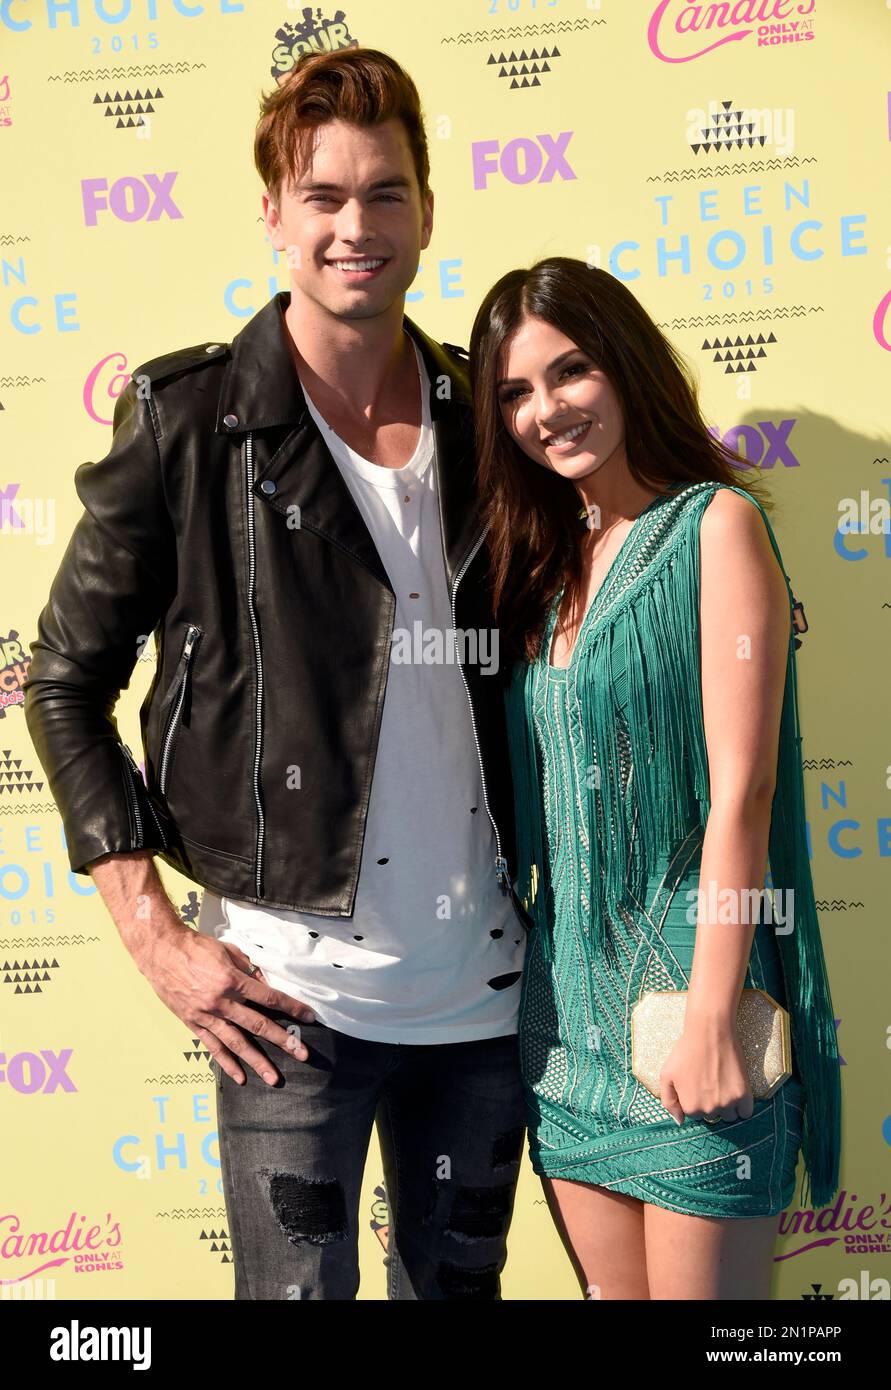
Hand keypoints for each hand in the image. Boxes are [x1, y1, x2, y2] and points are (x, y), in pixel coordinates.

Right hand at [137, 921, 316, 1084]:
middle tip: (302, 1054)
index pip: (269, 998)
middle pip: (258, 1025)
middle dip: (283, 1040)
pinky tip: (240, 1076)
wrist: (160, 950)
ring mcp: (206, 1015)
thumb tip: (264, 983)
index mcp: (233, 980)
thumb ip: (249, 969)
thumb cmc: (196, 947)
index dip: (292, 1007)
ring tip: (273, 1077)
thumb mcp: (228, 951)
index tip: (309, 1017)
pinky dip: (226, 1063)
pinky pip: (213, 1046)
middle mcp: (221, 1002)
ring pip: (237, 1043)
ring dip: (257, 1061)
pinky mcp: (193, 1022)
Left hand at [658, 1013, 752, 1125]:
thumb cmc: (686, 1051)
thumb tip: (679, 1122)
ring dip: (726, 1106)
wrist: (710, 1032)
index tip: (696, 1084)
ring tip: (722, 1085)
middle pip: (712, 1116)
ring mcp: (728, 1103)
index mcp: (691, 1107)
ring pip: (729, 1116)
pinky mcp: (744, 1095)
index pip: (694, 1115)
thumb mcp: (666, 1074)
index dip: (694, 1099)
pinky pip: (746, 1113)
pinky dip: (742, 1107)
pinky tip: (735, 1092)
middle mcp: (710, 1109)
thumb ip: (669, 1102)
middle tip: (710, 1081)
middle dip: (710, 1103)